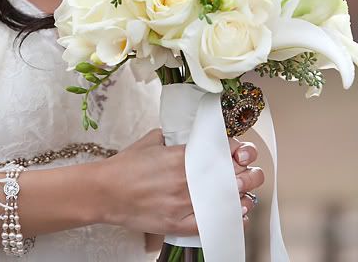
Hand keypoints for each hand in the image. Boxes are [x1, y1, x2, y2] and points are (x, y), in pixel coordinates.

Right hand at [98, 130, 263, 236]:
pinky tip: (236, 213)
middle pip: (230, 176)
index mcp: (181, 155)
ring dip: (242, 195)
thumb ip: (174, 136)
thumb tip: (188, 135)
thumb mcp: (152, 140)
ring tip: (246, 192)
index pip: (220, 150)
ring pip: (225, 199)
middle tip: (252, 171)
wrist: (105, 191)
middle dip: (248, 172)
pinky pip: (210, 223)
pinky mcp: (178, 223)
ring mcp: (183, 203)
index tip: (240, 151)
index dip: (237, 150)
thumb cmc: (126, 165)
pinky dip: (227, 219)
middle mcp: (186, 179)